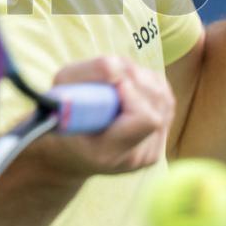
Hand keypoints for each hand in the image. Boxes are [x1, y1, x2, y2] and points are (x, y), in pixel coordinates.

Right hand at [31, 56, 173, 179]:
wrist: (69, 153)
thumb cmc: (60, 118)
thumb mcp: (60, 93)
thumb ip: (86, 76)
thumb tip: (116, 67)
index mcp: (106, 152)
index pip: (145, 118)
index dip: (133, 91)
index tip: (112, 79)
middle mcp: (134, 158)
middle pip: (157, 102)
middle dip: (137, 78)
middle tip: (113, 74)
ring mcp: (150, 153)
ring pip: (164, 98)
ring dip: (144, 80)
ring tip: (119, 80)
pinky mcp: (158, 143)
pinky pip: (165, 103)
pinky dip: (150, 87)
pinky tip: (131, 89)